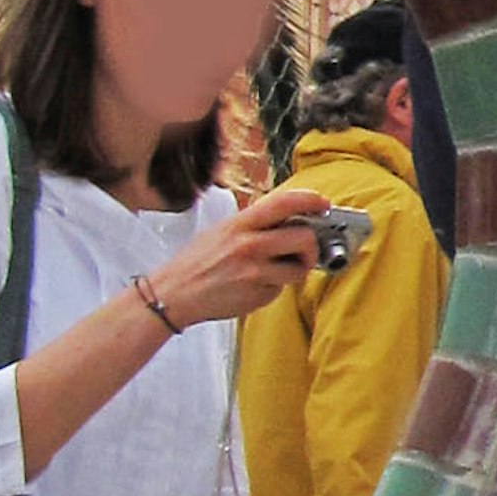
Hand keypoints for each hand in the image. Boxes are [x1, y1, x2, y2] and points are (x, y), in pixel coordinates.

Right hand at [138, 180, 333, 332]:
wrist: (173, 294)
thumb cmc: (198, 262)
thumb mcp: (222, 231)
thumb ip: (253, 225)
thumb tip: (290, 219)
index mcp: (240, 223)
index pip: (284, 202)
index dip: (310, 200)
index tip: (323, 204)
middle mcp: (249, 245)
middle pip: (304, 237)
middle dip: (312, 245)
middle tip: (306, 250)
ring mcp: (254, 272)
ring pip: (299, 268)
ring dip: (297, 270)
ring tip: (280, 269)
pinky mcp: (257, 295)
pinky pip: (281, 289)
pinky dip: (275, 287)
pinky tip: (256, 285)